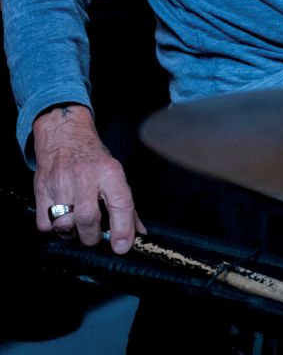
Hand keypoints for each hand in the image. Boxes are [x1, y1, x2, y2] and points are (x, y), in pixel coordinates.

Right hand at [32, 104, 145, 253]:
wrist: (64, 136)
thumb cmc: (92, 159)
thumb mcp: (115, 174)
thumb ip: (127, 206)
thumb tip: (139, 234)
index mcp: (109, 172)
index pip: (120, 203)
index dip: (123, 229)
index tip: (122, 247)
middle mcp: (85, 177)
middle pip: (89, 220)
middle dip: (93, 237)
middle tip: (95, 234)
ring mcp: (61, 184)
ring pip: (65, 226)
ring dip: (72, 234)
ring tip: (77, 224)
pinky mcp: (41, 191)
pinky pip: (45, 226)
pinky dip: (54, 229)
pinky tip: (61, 216)